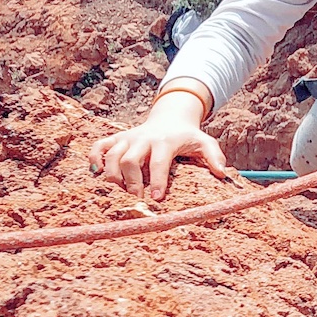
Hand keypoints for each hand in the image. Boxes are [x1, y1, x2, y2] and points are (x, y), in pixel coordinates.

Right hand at [88, 88, 225, 202]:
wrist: (171, 118)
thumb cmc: (188, 136)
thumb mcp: (204, 142)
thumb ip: (214, 156)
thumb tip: (222, 173)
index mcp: (166, 141)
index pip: (159, 162)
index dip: (156, 180)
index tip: (156, 198)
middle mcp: (144, 138)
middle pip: (130, 159)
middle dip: (130, 180)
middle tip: (135, 197)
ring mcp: (129, 137)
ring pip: (112, 154)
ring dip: (112, 174)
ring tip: (118, 191)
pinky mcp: (117, 138)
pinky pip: (99, 146)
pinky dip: (94, 159)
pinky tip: (96, 173)